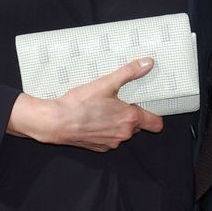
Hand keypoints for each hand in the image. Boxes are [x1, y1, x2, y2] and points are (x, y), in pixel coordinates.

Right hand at [7, 57, 163, 150]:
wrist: (56, 122)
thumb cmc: (80, 103)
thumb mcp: (106, 83)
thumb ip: (130, 72)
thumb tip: (148, 63)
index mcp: (130, 119)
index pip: (156, 123)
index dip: (154, 114)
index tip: (148, 104)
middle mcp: (124, 134)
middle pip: (138, 125)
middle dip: (132, 114)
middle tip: (121, 100)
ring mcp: (111, 143)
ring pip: (123, 131)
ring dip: (118, 122)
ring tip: (105, 108)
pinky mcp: (99, 147)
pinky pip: (109, 138)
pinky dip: (105, 129)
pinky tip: (95, 118)